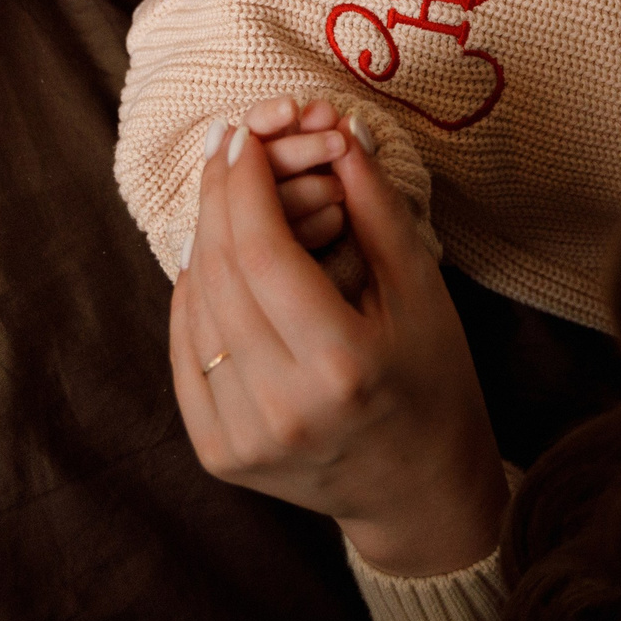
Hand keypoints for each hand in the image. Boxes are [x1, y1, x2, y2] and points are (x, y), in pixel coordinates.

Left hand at [173, 117, 508, 577]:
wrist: (418, 489)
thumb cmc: (433, 379)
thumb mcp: (420, 290)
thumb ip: (375, 209)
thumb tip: (339, 131)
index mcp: (341, 365)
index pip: (262, 252)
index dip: (245, 184)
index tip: (243, 136)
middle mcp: (282, 407)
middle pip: (219, 274)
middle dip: (218, 198)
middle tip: (227, 148)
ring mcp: (242, 437)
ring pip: (194, 309)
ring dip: (202, 241)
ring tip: (225, 196)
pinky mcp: (218, 453)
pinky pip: (187, 352)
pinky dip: (193, 297)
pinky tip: (213, 260)